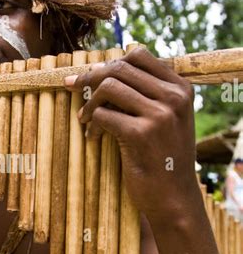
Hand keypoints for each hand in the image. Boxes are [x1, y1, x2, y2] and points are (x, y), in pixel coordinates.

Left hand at [64, 47, 198, 222]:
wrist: (173, 198)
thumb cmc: (163, 158)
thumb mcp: (167, 119)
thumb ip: (146, 93)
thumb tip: (98, 68)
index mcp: (181, 88)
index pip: (139, 55)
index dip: (109, 62)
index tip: (90, 75)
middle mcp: (173, 97)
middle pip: (120, 68)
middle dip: (90, 77)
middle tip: (73, 89)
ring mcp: (159, 115)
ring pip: (108, 87)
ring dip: (89, 103)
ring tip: (84, 119)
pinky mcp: (141, 134)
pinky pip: (103, 115)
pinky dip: (91, 125)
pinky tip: (92, 138)